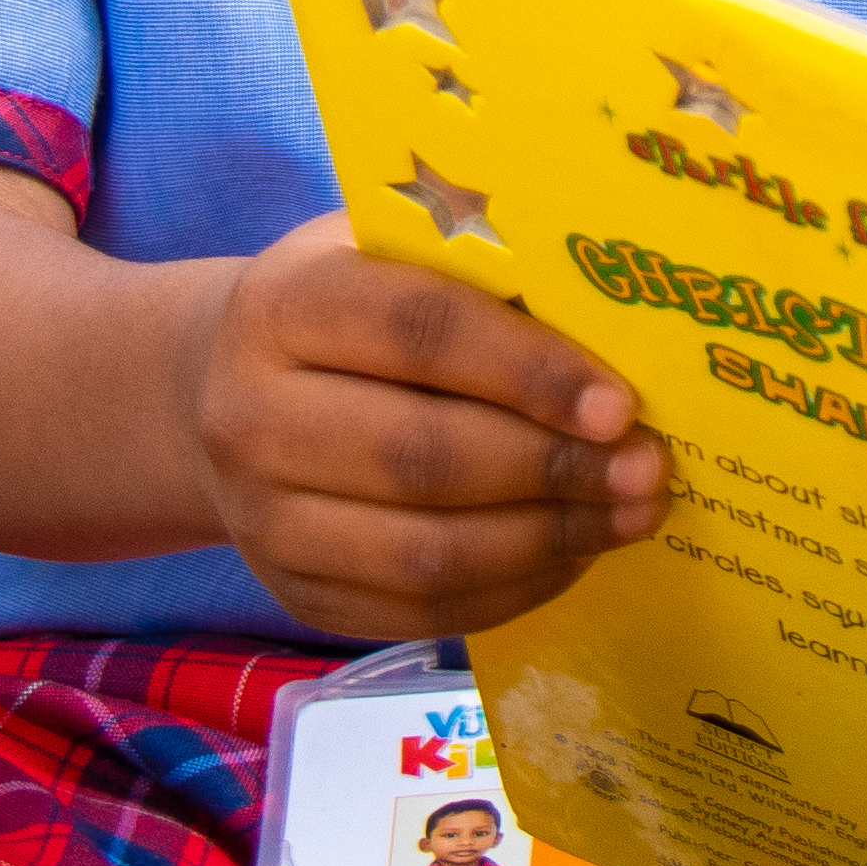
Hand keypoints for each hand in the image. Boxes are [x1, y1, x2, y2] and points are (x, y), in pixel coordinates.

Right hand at [185, 211, 672, 638]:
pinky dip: (510, 591)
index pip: (421, 333)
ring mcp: (264, 521)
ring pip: (424, 554)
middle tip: (647, 470)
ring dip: (546, 542)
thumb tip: (621, 331)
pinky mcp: (294, 595)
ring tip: (628, 517)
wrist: (220, 390)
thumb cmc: (349, 304)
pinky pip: (418, 612)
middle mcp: (251, 418)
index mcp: (284, 305)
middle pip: (423, 457)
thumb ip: (484, 275)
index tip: (620, 404)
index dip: (528, 370)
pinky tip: (571, 554)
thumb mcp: (393, 252)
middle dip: (553, 469)